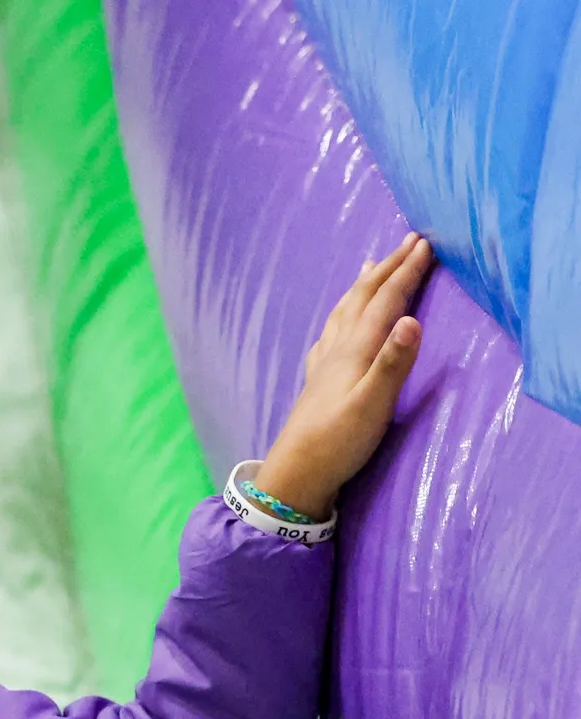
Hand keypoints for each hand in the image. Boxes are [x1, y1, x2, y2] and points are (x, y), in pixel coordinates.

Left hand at [255, 233, 432, 519]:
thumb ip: (393, 363)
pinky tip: (338, 322)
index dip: (406, 272)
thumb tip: (412, 319)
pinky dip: (342, 314)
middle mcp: (337, 349)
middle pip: (363, 298)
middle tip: (409, 241)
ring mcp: (324, 364)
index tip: (427, 244)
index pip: (385, 301)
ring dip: (362, 285)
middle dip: (387, 268)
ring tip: (370, 264)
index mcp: (355, 350)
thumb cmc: (339, 442)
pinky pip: (331, 332)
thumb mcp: (373, 404)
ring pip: (344, 311)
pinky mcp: (317, 380)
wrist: (297, 473)